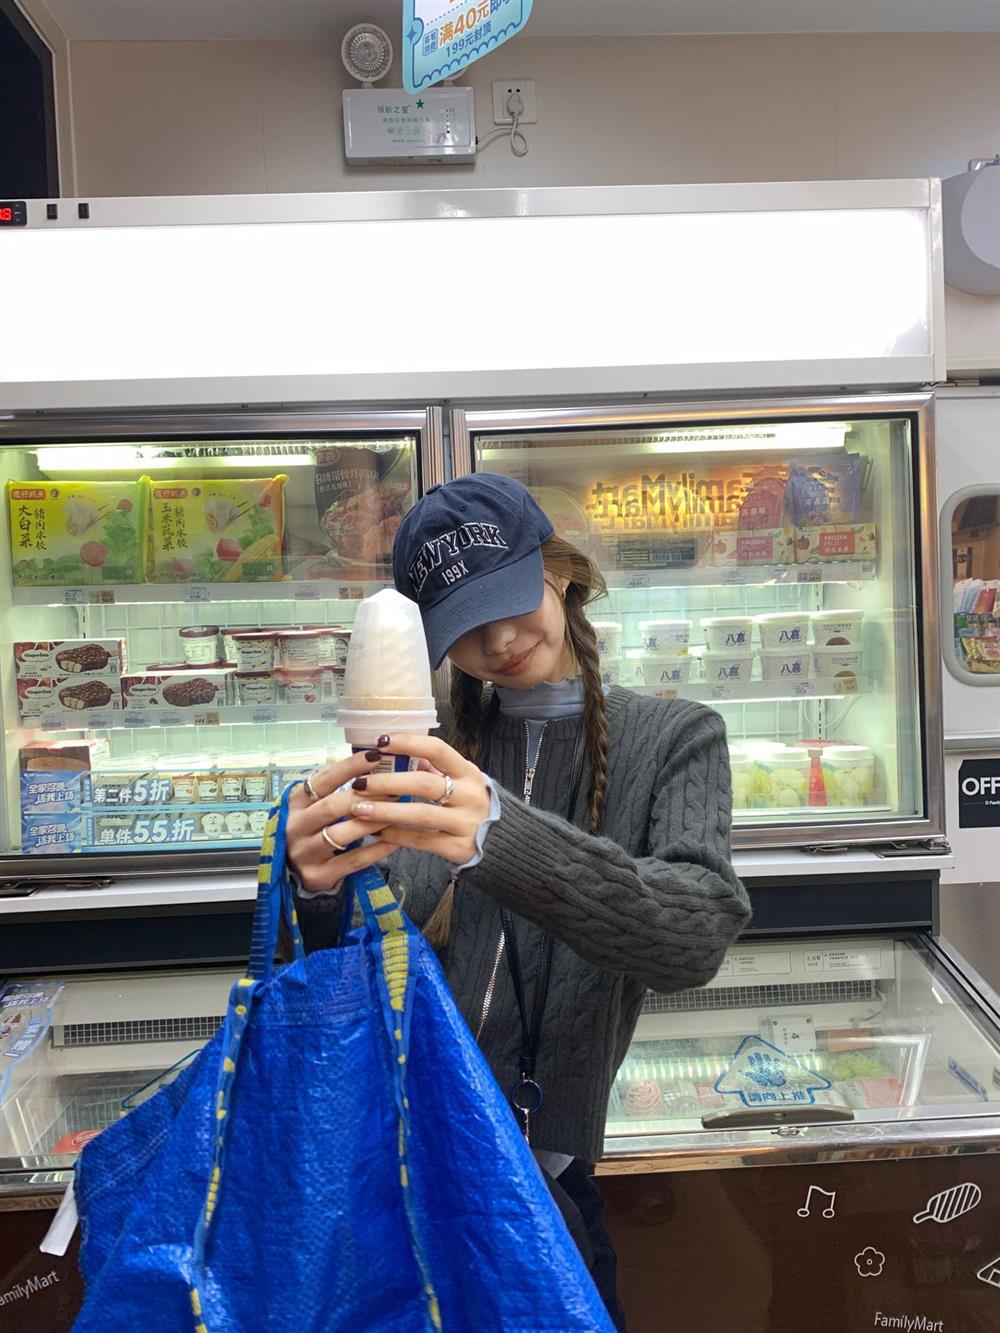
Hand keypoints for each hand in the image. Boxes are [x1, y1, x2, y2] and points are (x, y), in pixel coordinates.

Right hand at [285, 749, 396, 893]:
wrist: (291, 871)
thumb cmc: (310, 830)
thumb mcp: (312, 806)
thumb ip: (334, 789)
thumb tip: (373, 763)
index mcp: (295, 803)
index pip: (322, 780)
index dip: (348, 767)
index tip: (375, 756)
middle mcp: (295, 826)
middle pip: (332, 807)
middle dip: (366, 796)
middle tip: (394, 789)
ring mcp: (304, 852)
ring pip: (341, 834)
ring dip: (372, 822)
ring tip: (396, 813)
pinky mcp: (317, 875)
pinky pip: (351, 861)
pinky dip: (374, 850)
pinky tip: (393, 841)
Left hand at [347, 734, 490, 867]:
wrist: (505, 845)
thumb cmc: (474, 807)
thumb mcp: (462, 782)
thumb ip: (435, 768)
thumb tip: (403, 751)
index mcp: (469, 773)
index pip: (437, 750)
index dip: (408, 743)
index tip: (380, 741)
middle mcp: (470, 796)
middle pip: (423, 783)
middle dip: (387, 782)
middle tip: (359, 783)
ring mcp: (466, 823)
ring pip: (420, 814)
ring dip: (385, 811)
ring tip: (359, 810)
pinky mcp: (459, 848)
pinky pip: (422, 840)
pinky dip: (397, 836)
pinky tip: (378, 833)